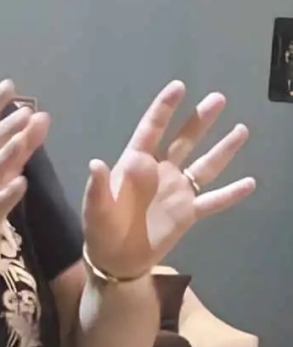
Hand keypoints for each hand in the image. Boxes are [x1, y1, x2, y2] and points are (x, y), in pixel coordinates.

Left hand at [82, 81, 254, 278]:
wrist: (116, 260)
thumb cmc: (100, 230)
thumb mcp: (95, 209)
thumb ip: (97, 187)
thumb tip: (95, 163)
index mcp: (134, 166)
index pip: (151, 131)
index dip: (164, 109)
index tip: (178, 87)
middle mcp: (159, 173)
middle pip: (183, 141)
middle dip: (200, 120)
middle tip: (218, 98)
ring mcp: (176, 191)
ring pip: (204, 165)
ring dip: (222, 149)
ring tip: (241, 129)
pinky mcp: (188, 213)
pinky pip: (213, 200)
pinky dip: (231, 193)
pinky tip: (251, 182)